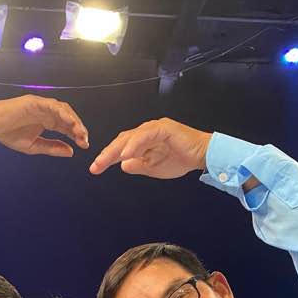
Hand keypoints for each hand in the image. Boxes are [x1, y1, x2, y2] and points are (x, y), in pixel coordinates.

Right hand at [0, 95, 88, 156]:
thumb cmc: (9, 134)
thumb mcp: (35, 146)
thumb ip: (52, 148)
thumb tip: (71, 152)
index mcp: (48, 121)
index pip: (67, 127)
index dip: (77, 135)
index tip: (84, 145)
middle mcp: (47, 112)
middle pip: (68, 117)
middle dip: (78, 128)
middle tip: (84, 140)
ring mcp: (42, 105)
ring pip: (63, 109)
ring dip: (72, 119)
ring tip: (79, 131)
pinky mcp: (35, 101)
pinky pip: (52, 105)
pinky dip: (61, 111)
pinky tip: (67, 120)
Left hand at [89, 117, 210, 178]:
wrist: (202, 156)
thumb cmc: (181, 160)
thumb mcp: (153, 168)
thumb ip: (138, 166)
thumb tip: (123, 165)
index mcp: (143, 141)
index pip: (121, 148)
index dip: (107, 158)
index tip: (95, 169)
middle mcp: (146, 132)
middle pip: (122, 141)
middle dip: (107, 154)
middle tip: (95, 166)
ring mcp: (154, 128)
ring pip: (130, 137)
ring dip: (117, 150)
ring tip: (106, 161)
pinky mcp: (163, 128)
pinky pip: (145, 136)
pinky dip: (134, 145)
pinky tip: (125, 155)